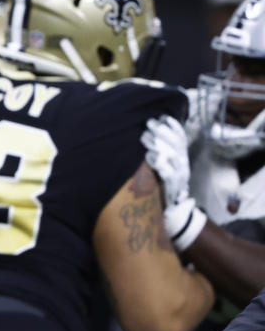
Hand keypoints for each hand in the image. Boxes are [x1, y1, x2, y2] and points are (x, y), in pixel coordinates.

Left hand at [141, 114, 205, 250]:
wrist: (174, 213)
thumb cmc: (163, 187)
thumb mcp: (165, 168)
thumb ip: (161, 153)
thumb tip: (149, 136)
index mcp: (181, 159)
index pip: (181, 139)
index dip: (173, 127)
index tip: (163, 117)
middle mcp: (183, 165)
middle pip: (176, 144)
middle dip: (163, 132)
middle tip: (150, 123)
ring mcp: (179, 176)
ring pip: (172, 155)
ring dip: (160, 144)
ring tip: (146, 136)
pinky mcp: (171, 187)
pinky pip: (167, 172)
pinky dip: (159, 162)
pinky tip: (150, 155)